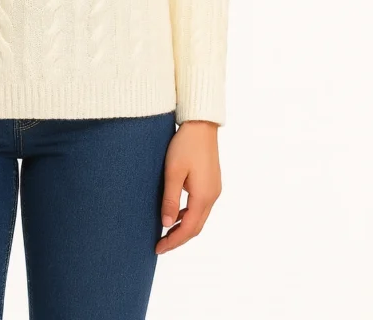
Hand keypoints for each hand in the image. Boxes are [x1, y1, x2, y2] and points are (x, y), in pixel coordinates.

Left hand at [155, 120, 221, 254]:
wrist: (201, 123)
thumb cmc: (185, 144)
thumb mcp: (173, 171)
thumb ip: (170, 199)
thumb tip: (167, 225)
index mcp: (204, 196)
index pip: (189, 228)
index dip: (174, 241)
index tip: (158, 248)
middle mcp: (212, 196)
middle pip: (196, 227)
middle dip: (179, 238)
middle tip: (160, 245)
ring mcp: (214, 189)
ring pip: (199, 217)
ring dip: (184, 227)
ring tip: (166, 233)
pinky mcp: (212, 182)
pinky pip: (200, 206)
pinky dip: (188, 215)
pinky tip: (176, 214)